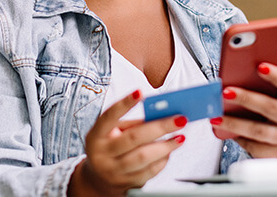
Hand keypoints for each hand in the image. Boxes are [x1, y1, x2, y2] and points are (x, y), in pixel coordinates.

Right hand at [68, 90, 186, 196]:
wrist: (100, 179)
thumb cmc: (111, 147)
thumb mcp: (113, 133)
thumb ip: (132, 124)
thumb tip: (160, 114)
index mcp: (96, 136)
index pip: (109, 117)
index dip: (124, 104)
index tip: (140, 92)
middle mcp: (102, 154)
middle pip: (133, 138)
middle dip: (160, 127)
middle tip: (179, 119)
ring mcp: (114, 171)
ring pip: (143, 157)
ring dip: (166, 146)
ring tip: (180, 137)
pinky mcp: (126, 184)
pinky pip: (149, 172)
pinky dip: (163, 160)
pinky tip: (169, 151)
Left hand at [210, 63, 276, 162]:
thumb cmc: (273, 113)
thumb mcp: (274, 99)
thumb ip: (261, 89)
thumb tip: (232, 80)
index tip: (260, 66)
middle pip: (271, 107)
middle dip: (247, 98)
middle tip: (225, 91)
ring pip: (258, 130)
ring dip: (234, 123)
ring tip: (216, 116)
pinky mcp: (275, 154)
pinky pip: (252, 145)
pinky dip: (235, 136)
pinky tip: (221, 129)